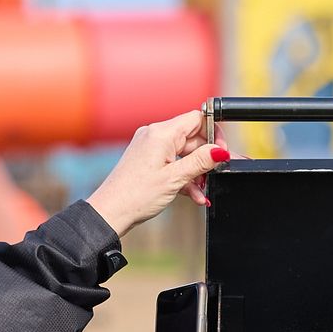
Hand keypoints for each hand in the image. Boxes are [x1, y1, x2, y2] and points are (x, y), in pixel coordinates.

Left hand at [86, 108, 232, 235]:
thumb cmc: (136, 195)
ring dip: (196, 173)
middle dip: (206, 159)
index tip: (222, 152)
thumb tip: (221, 151)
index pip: (197, 119)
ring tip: (201, 192)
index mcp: (161, 133)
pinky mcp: (148, 160)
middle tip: (215, 176)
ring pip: (185, 154)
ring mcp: (151, 148)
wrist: (110, 212)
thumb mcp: (175, 178)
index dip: (214, 133)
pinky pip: (174, 163)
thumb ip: (201, 162)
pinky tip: (193, 195)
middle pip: (192, 138)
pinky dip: (184, 177)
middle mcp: (155, 136)